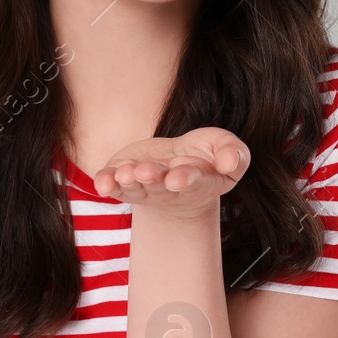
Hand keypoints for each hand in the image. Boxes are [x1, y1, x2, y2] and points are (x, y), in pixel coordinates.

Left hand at [92, 127, 249, 218]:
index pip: (192, 181)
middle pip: (160, 186)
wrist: (178, 166)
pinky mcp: (123, 179)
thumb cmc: (207, 156)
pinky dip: (107, 184)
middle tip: (146, 172)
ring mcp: (144, 186)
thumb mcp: (227, 148)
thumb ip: (235, 155)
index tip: (176, 178)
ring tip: (126, 173)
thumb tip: (230, 162)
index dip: (184, 179)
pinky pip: (113, 186)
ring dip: (128, 181)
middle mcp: (169, 188)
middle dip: (152, 179)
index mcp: (198, 181)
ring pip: (135, 187)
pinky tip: (102, 183)